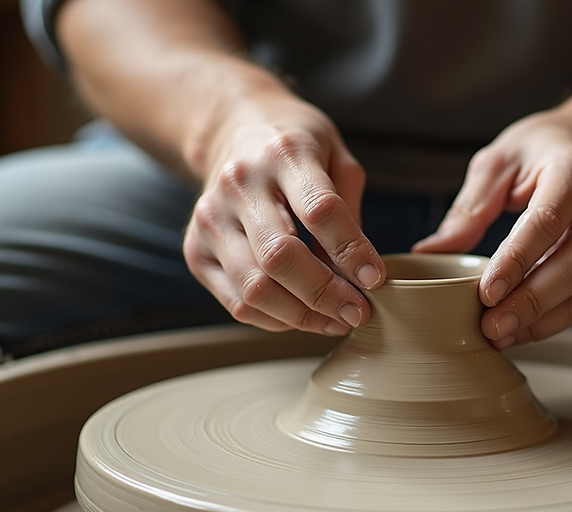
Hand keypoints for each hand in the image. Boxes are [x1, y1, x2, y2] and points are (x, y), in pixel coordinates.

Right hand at [183, 91, 384, 335]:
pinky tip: (302, 315)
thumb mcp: (336, 155)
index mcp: (284, 153)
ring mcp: (211, 219)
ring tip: (335, 320)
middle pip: (280, 257)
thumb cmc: (294, 147)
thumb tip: (360, 275)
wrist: (233, 130)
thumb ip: (349, 210)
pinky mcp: (195, 249)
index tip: (376, 278)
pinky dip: (276, 319)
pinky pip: (237, 302)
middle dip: (326, 294)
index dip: (351, 251)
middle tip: (358, 312)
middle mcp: (239, 184)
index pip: (319, 211)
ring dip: (302, 316)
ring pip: (255, 288)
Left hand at [413, 108, 571, 348]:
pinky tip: (526, 329)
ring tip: (504, 335)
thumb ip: (470, 208)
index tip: (486, 293)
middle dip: (530, 303)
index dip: (516, 262)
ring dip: (545, 321)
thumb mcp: (500, 162)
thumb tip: (431, 252)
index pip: (547, 222)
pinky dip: (560, 321)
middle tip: (491, 327)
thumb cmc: (543, 152)